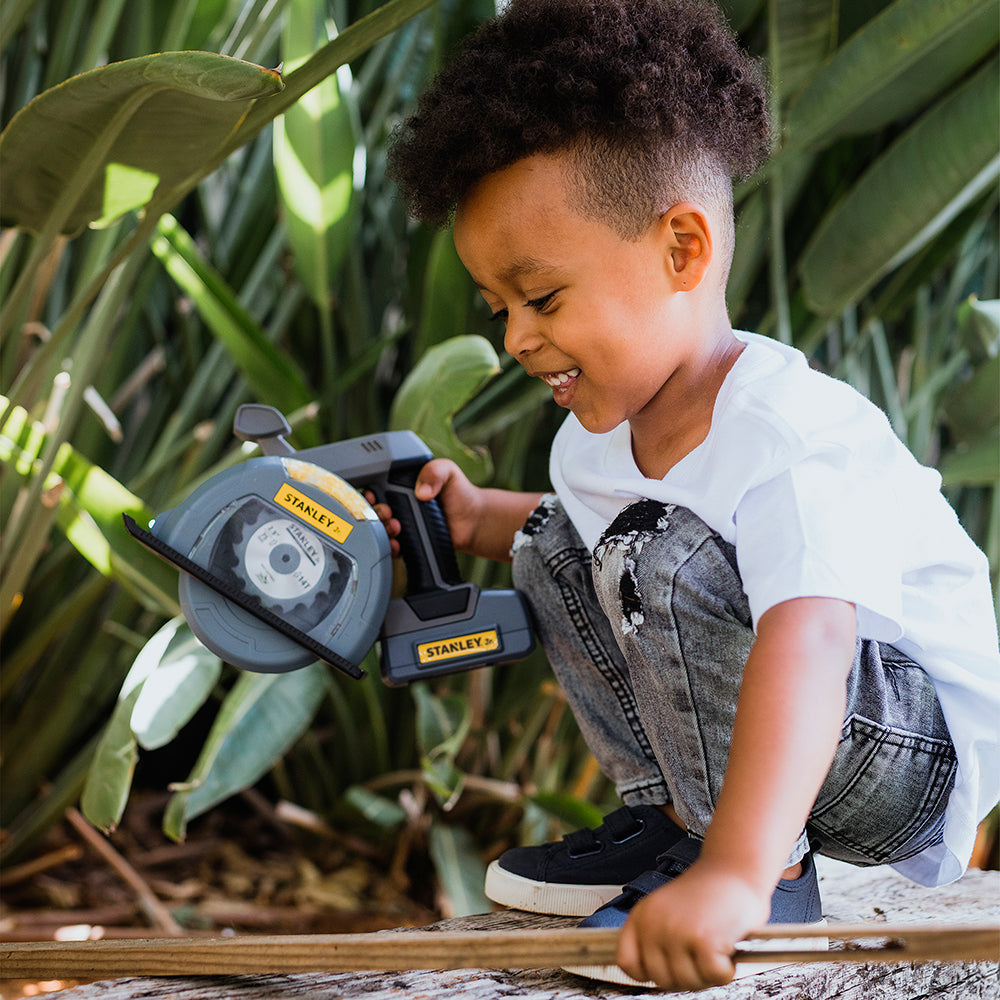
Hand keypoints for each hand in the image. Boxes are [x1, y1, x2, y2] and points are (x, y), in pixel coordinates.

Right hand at [367, 459, 480, 556]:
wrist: (472, 521)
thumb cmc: (459, 493)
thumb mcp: (448, 472)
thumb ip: (435, 471)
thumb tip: (421, 491)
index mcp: (401, 485)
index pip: (375, 487)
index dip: (369, 492)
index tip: (372, 495)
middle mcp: (397, 505)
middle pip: (373, 510)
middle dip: (375, 512)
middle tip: (388, 512)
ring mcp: (401, 524)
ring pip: (379, 529)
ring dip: (382, 529)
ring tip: (397, 527)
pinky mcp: (407, 542)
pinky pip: (392, 547)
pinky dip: (390, 547)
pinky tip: (397, 544)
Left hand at [616, 860, 770, 990]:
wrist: (735, 869)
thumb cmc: (708, 894)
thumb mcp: (668, 911)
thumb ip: (655, 939)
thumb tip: (652, 975)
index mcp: (641, 916)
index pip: (627, 962)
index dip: (650, 972)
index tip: (669, 967)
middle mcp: (653, 923)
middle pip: (661, 979)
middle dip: (687, 975)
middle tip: (702, 953)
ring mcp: (676, 931)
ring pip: (688, 982)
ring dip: (707, 973)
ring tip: (715, 945)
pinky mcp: (703, 938)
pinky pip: (713, 976)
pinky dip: (726, 969)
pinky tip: (727, 946)